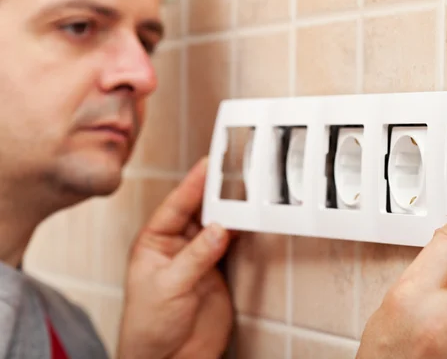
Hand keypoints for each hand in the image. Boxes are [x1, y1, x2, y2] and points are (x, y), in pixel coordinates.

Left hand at [117, 158, 233, 358]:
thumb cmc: (149, 326)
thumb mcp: (168, 287)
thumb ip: (195, 257)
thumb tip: (219, 229)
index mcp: (154, 242)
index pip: (176, 206)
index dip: (193, 184)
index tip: (209, 165)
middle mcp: (178, 245)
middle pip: (200, 210)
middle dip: (216, 193)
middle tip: (236, 173)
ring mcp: (200, 257)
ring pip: (219, 225)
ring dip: (232, 211)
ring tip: (248, 193)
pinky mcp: (218, 272)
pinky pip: (233, 246)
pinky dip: (243, 234)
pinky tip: (252, 221)